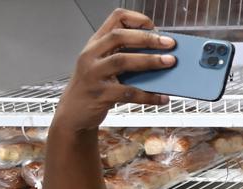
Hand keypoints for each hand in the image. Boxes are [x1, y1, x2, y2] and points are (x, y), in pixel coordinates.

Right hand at [53, 8, 174, 131]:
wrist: (74, 114)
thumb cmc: (94, 88)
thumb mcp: (103, 66)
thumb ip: (124, 56)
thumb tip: (158, 54)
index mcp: (95, 44)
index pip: (114, 19)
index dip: (136, 19)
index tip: (154, 27)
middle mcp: (91, 55)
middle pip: (118, 37)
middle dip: (147, 38)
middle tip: (169, 44)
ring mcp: (93, 74)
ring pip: (122, 61)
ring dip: (149, 60)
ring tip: (169, 62)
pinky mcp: (99, 95)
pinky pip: (128, 92)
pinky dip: (148, 95)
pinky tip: (161, 97)